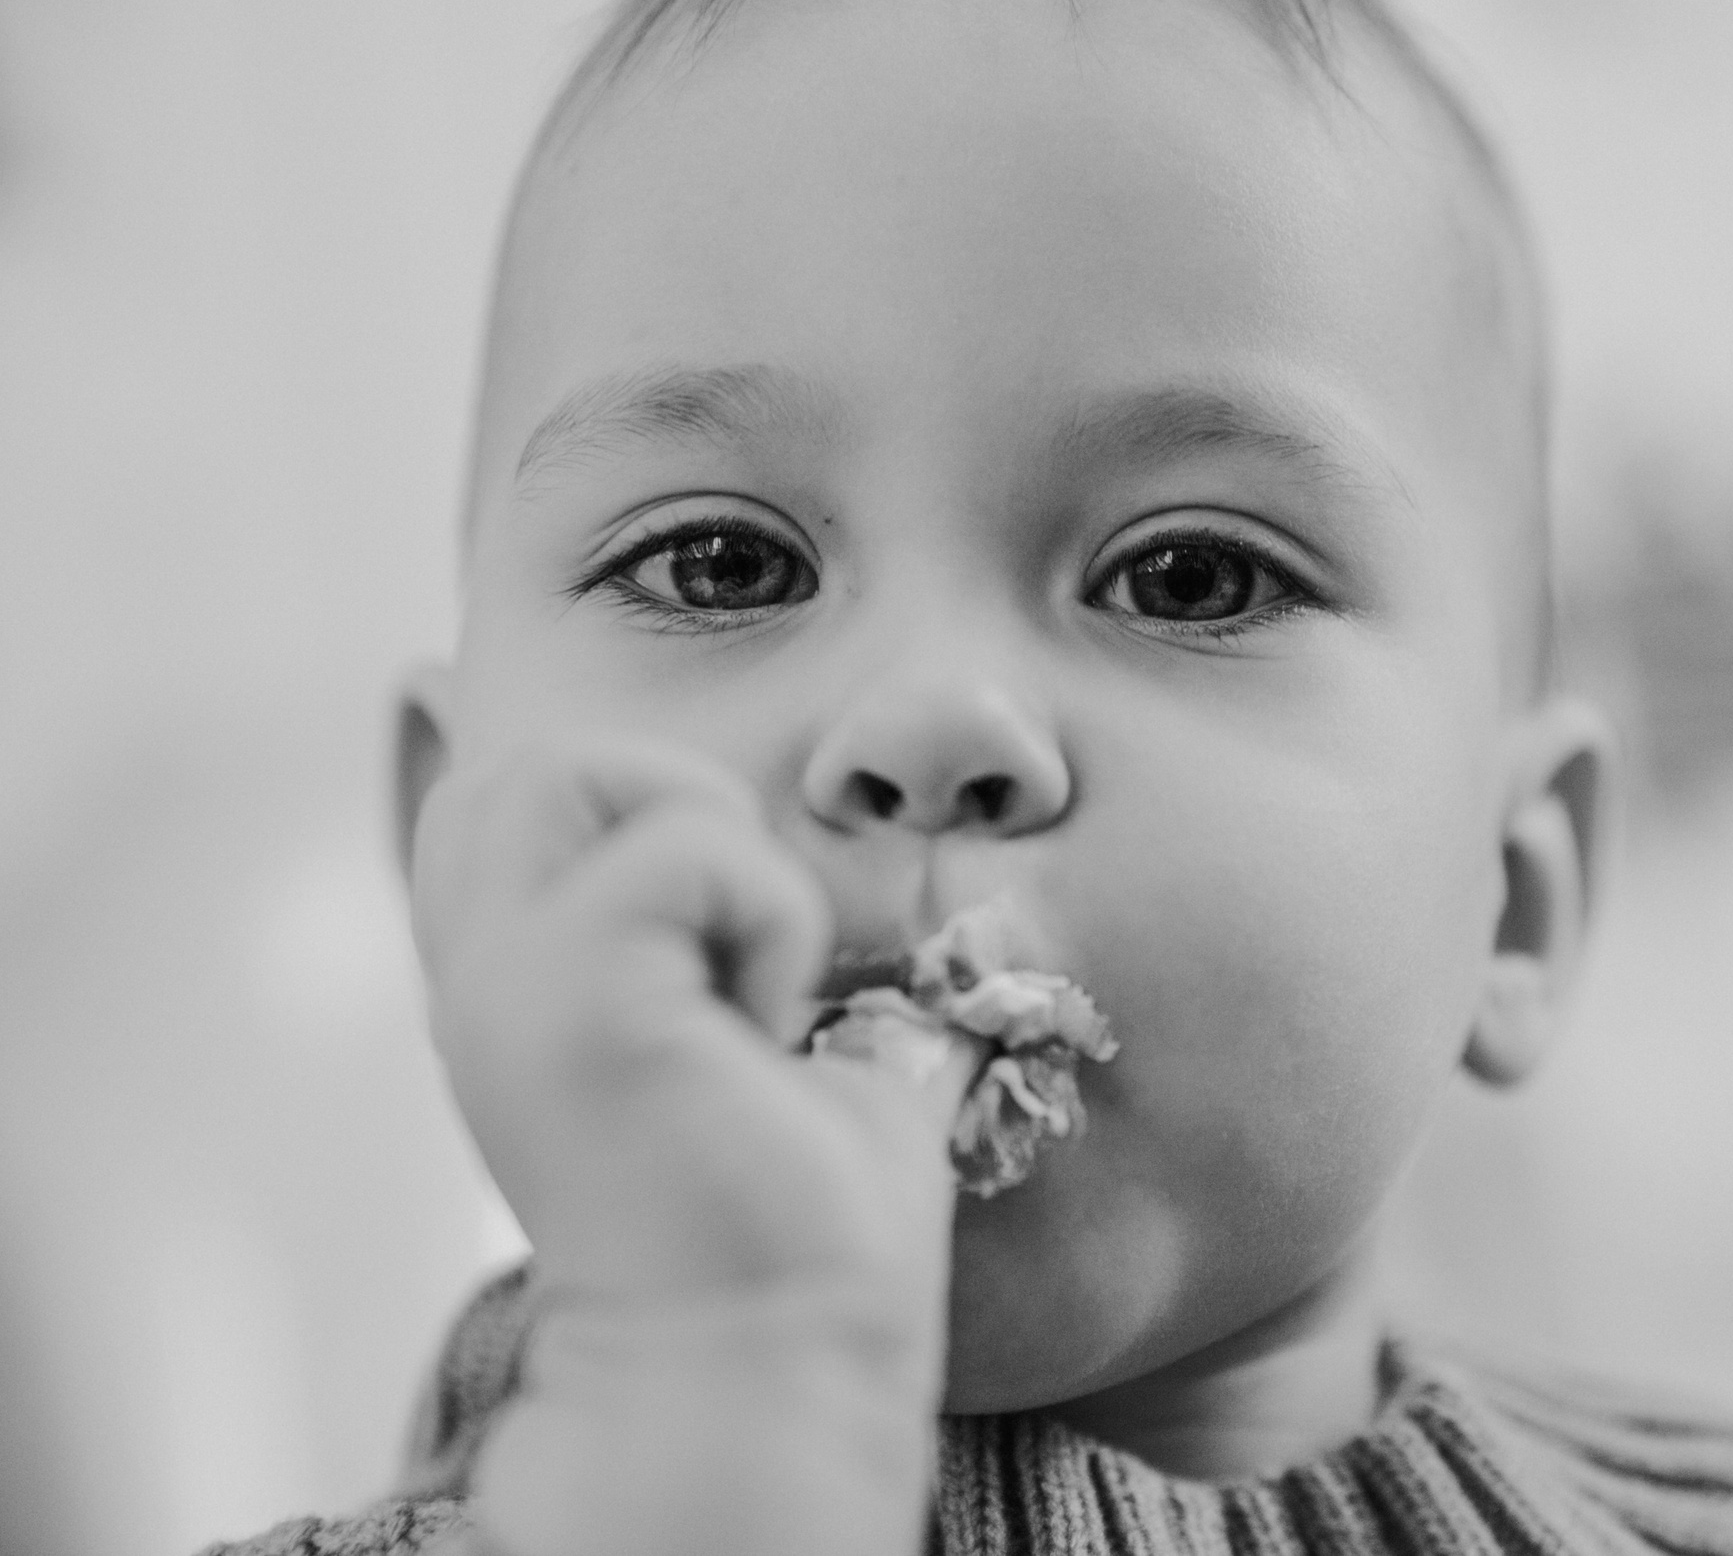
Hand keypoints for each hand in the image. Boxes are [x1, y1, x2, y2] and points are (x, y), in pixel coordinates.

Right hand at [406, 735, 971, 1554]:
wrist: (789, 1359)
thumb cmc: (802, 1228)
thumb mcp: (774, 1043)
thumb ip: (755, 947)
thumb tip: (855, 877)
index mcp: (526, 987)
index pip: (518, 799)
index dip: (641, 817)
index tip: (731, 952)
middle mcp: (486, 983)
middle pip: (522, 765)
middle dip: (662, 793)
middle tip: (743, 934)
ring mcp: (507, 991)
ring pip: (560, 766)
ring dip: (704, 836)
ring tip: (752, 970)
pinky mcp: (568, 1004)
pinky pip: (682, 849)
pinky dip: (767, 906)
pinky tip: (769, 1024)